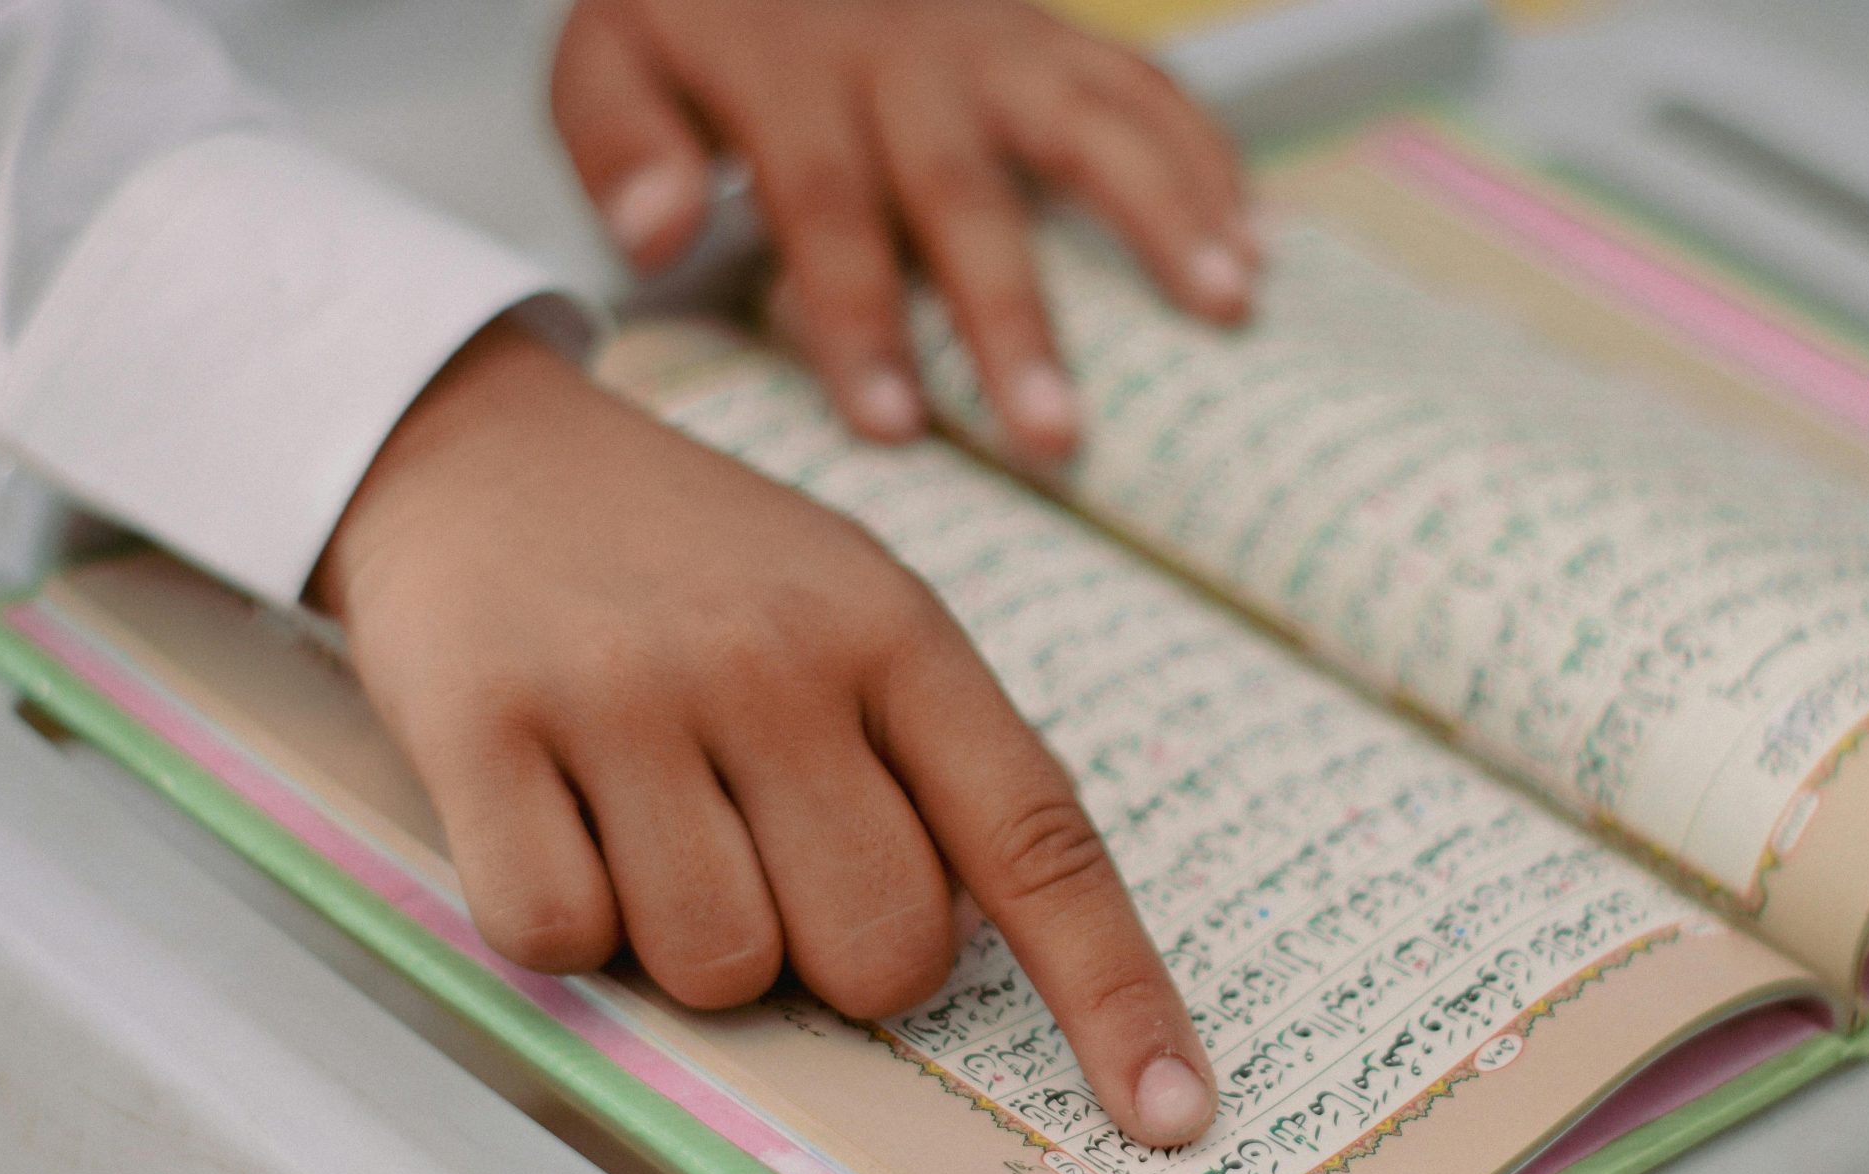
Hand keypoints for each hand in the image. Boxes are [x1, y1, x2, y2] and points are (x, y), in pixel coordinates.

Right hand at [312, 321, 1218, 1146]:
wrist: (478, 447)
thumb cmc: (696, 569)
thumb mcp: (850, 608)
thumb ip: (929, 763)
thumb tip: (988, 965)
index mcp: (899, 634)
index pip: (1041, 843)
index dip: (1115, 995)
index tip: (1173, 1113)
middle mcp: (779, 659)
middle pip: (880, 954)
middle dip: (836, 959)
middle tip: (769, 862)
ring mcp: (628, 691)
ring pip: (719, 968)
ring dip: (689, 945)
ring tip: (650, 823)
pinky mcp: (481, 724)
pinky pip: (557, 937)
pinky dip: (560, 921)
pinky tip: (555, 820)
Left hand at [550, 0, 1254, 460]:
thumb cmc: (697, 18)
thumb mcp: (610, 56)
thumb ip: (619, 143)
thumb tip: (655, 234)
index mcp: (789, 69)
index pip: (827, 204)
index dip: (860, 317)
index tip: (892, 426)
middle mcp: (908, 52)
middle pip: (968, 193)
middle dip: (1015, 319)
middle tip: (1056, 436)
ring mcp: (997, 37)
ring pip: (1092, 121)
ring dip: (1167, 214)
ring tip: (1229, 305)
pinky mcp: (1055, 35)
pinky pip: (1145, 86)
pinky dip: (1210, 158)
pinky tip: (1258, 239)